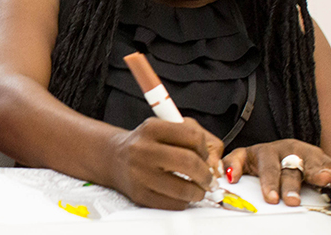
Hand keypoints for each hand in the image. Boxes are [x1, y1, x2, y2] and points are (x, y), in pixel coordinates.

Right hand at [103, 117, 223, 210]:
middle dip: (206, 174)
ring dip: (198, 192)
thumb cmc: (146, 143)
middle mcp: (143, 149)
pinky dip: (183, 201)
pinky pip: (171, 203)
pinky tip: (181, 195)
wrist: (115, 157)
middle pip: (189, 162)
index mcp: (152, 128)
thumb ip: (193, 137)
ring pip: (182, 188)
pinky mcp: (139, 194)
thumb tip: (215, 163)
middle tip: (209, 179)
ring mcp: (139, 173)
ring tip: (198, 189)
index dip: (205, 149)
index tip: (205, 156)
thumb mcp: (165, 128)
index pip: (192, 136)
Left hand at [223, 139, 330, 205]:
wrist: (275, 149)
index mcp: (266, 152)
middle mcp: (288, 150)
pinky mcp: (323, 158)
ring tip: (327, 177)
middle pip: (290, 170)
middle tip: (292, 199)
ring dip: (320, 172)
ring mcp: (307, 154)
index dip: (269, 183)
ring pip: (314, 164)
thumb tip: (226, 175)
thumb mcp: (241, 159)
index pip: (268, 169)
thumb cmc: (259, 159)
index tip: (271, 198)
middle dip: (291, 185)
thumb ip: (231, 164)